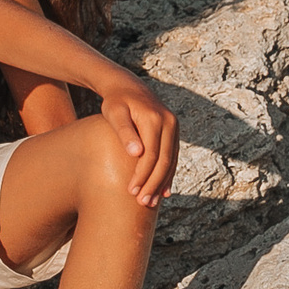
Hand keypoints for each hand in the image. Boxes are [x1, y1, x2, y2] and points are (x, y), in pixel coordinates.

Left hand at [97, 79, 179, 208]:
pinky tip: (163, 190)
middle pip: (164, 160)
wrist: (126, 85)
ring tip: (150, 201)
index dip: (142, 176)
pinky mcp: (173, 130)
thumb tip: (137, 154)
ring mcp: (174, 126)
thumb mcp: (114, 113)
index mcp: (154, 119)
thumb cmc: (115, 101)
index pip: (151, 155)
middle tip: (142, 203)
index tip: (131, 192)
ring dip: (161, 182)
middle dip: (154, 184)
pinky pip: (172, 156)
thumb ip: (125, 132)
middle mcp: (169, 122)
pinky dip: (168, 174)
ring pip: (171, 160)